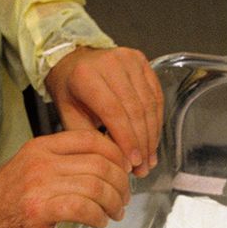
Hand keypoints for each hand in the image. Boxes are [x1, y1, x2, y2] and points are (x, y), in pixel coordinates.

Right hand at [0, 129, 129, 227]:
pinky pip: (84, 208)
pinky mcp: (41, 209)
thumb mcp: (31, 169)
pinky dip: (98, 217)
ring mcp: (40, 184)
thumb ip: (61, 164)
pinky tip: (98, 222)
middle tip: (123, 199)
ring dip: (113, 203)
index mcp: (42, 146)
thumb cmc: (6, 203)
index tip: (123, 171)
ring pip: (96, 186)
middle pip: (100, 163)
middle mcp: (42, 161)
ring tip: (114, 214)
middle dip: (120, 184)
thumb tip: (99, 168)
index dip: (116, 155)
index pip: (91, 139)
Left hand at [45, 46, 163, 177]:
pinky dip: (157, 122)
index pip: (114, 112)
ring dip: (151, 137)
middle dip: (141, 144)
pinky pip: (156, 97)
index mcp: (86, 75)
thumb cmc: (70, 90)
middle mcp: (110, 62)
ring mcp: (129, 60)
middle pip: (135, 110)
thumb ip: (91, 138)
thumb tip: (116, 160)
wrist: (73, 61)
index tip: (132, 163)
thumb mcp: (69, 116)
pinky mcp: (142, 61)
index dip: (126, 141)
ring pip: (149, 105)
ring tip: (148, 159)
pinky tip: (153, 140)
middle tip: (142, 168)